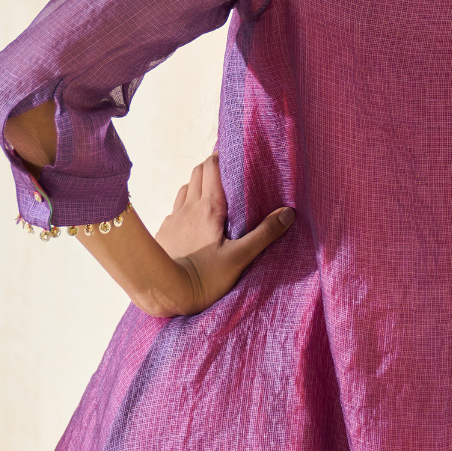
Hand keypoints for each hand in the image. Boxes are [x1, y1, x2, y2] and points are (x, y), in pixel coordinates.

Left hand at [154, 154, 294, 313]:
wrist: (165, 293)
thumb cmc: (204, 277)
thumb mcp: (239, 257)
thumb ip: (264, 234)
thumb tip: (288, 213)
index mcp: (209, 207)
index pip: (212, 167)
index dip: (222, 157)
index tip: (235, 158)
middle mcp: (189, 207)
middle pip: (197, 172)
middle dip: (211, 167)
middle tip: (228, 174)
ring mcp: (173, 218)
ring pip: (185, 188)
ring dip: (197, 184)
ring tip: (212, 194)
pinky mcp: (164, 232)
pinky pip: (175, 209)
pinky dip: (185, 205)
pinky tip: (192, 219)